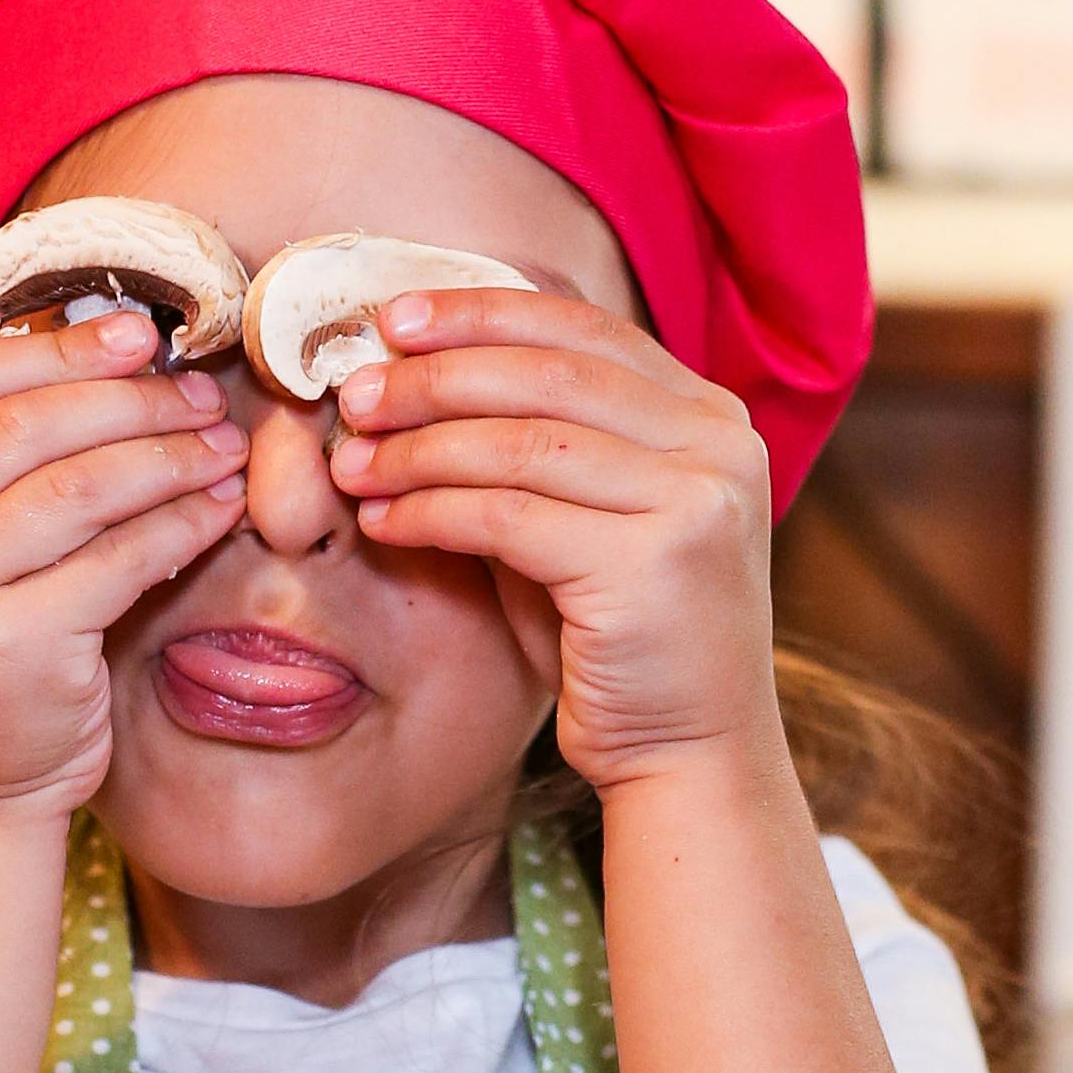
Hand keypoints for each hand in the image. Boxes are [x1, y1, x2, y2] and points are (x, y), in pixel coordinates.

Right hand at [0, 307, 246, 818]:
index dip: (53, 348)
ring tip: (223, 446)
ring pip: (78, 486)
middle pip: (24, 426)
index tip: (135, 332)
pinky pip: (118, 558)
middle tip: (200, 392)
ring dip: (168, 456)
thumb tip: (104, 350)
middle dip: (129, 398)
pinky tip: (218, 509)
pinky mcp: (4, 647)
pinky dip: (181, 523)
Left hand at [328, 288, 776, 789]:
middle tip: (354, 392)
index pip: (586, 330)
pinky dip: (433, 510)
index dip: (484, 314)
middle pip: (550, 374)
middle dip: (437, 377)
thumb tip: (410, 376)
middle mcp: (720, 446)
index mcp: (711, 417)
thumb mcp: (582, 522)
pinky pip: (510, 516)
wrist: (689, 758)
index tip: (396, 319)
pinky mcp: (653, 566)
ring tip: (352, 462)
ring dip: (420, 448)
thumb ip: (529, 448)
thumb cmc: (617, 641)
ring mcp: (696, 503)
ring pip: (523, 443)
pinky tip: (386, 521)